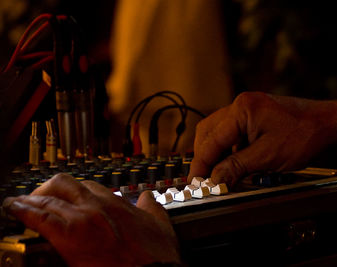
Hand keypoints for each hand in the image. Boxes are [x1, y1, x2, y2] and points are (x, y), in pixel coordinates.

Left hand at [2, 173, 180, 266]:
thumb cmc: (155, 254)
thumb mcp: (159, 224)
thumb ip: (151, 208)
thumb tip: (147, 198)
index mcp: (116, 203)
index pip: (90, 186)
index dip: (75, 191)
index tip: (68, 196)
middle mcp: (98, 205)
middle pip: (66, 185)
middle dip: (50, 188)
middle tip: (41, 197)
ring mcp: (83, 218)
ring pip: (50, 197)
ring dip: (33, 198)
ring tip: (20, 202)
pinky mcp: (69, 236)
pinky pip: (40, 216)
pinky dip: (24, 211)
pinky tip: (15, 209)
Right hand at [189, 92, 335, 186]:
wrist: (329, 125)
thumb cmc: (304, 136)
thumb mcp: (266, 157)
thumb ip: (236, 167)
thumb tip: (214, 180)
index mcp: (241, 109)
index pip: (211, 140)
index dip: (201, 164)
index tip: (195, 181)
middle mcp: (241, 105)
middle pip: (209, 132)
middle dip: (204, 156)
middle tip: (203, 177)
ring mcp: (248, 110)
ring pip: (219, 132)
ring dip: (216, 153)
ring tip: (219, 172)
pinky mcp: (255, 117)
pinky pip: (233, 133)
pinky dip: (229, 149)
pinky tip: (235, 162)